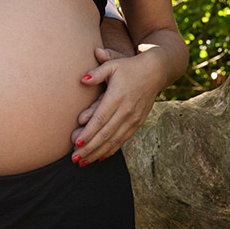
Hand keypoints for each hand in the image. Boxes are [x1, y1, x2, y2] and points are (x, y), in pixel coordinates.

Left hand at [70, 49, 161, 165]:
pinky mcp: (138, 122)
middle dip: (90, 148)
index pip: (100, 119)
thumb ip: (97, 73)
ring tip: (83, 162)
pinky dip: (112, 149)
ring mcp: (133, 118)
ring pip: (114, 140)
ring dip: (98, 152)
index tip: (76, 144)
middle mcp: (126, 111)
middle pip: (106, 134)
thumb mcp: (112, 66)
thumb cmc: (128, 68)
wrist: (154, 72)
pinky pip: (123, 139)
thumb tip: (82, 80)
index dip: (89, 133)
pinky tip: (100, 157)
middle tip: (75, 159)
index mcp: (117, 97)